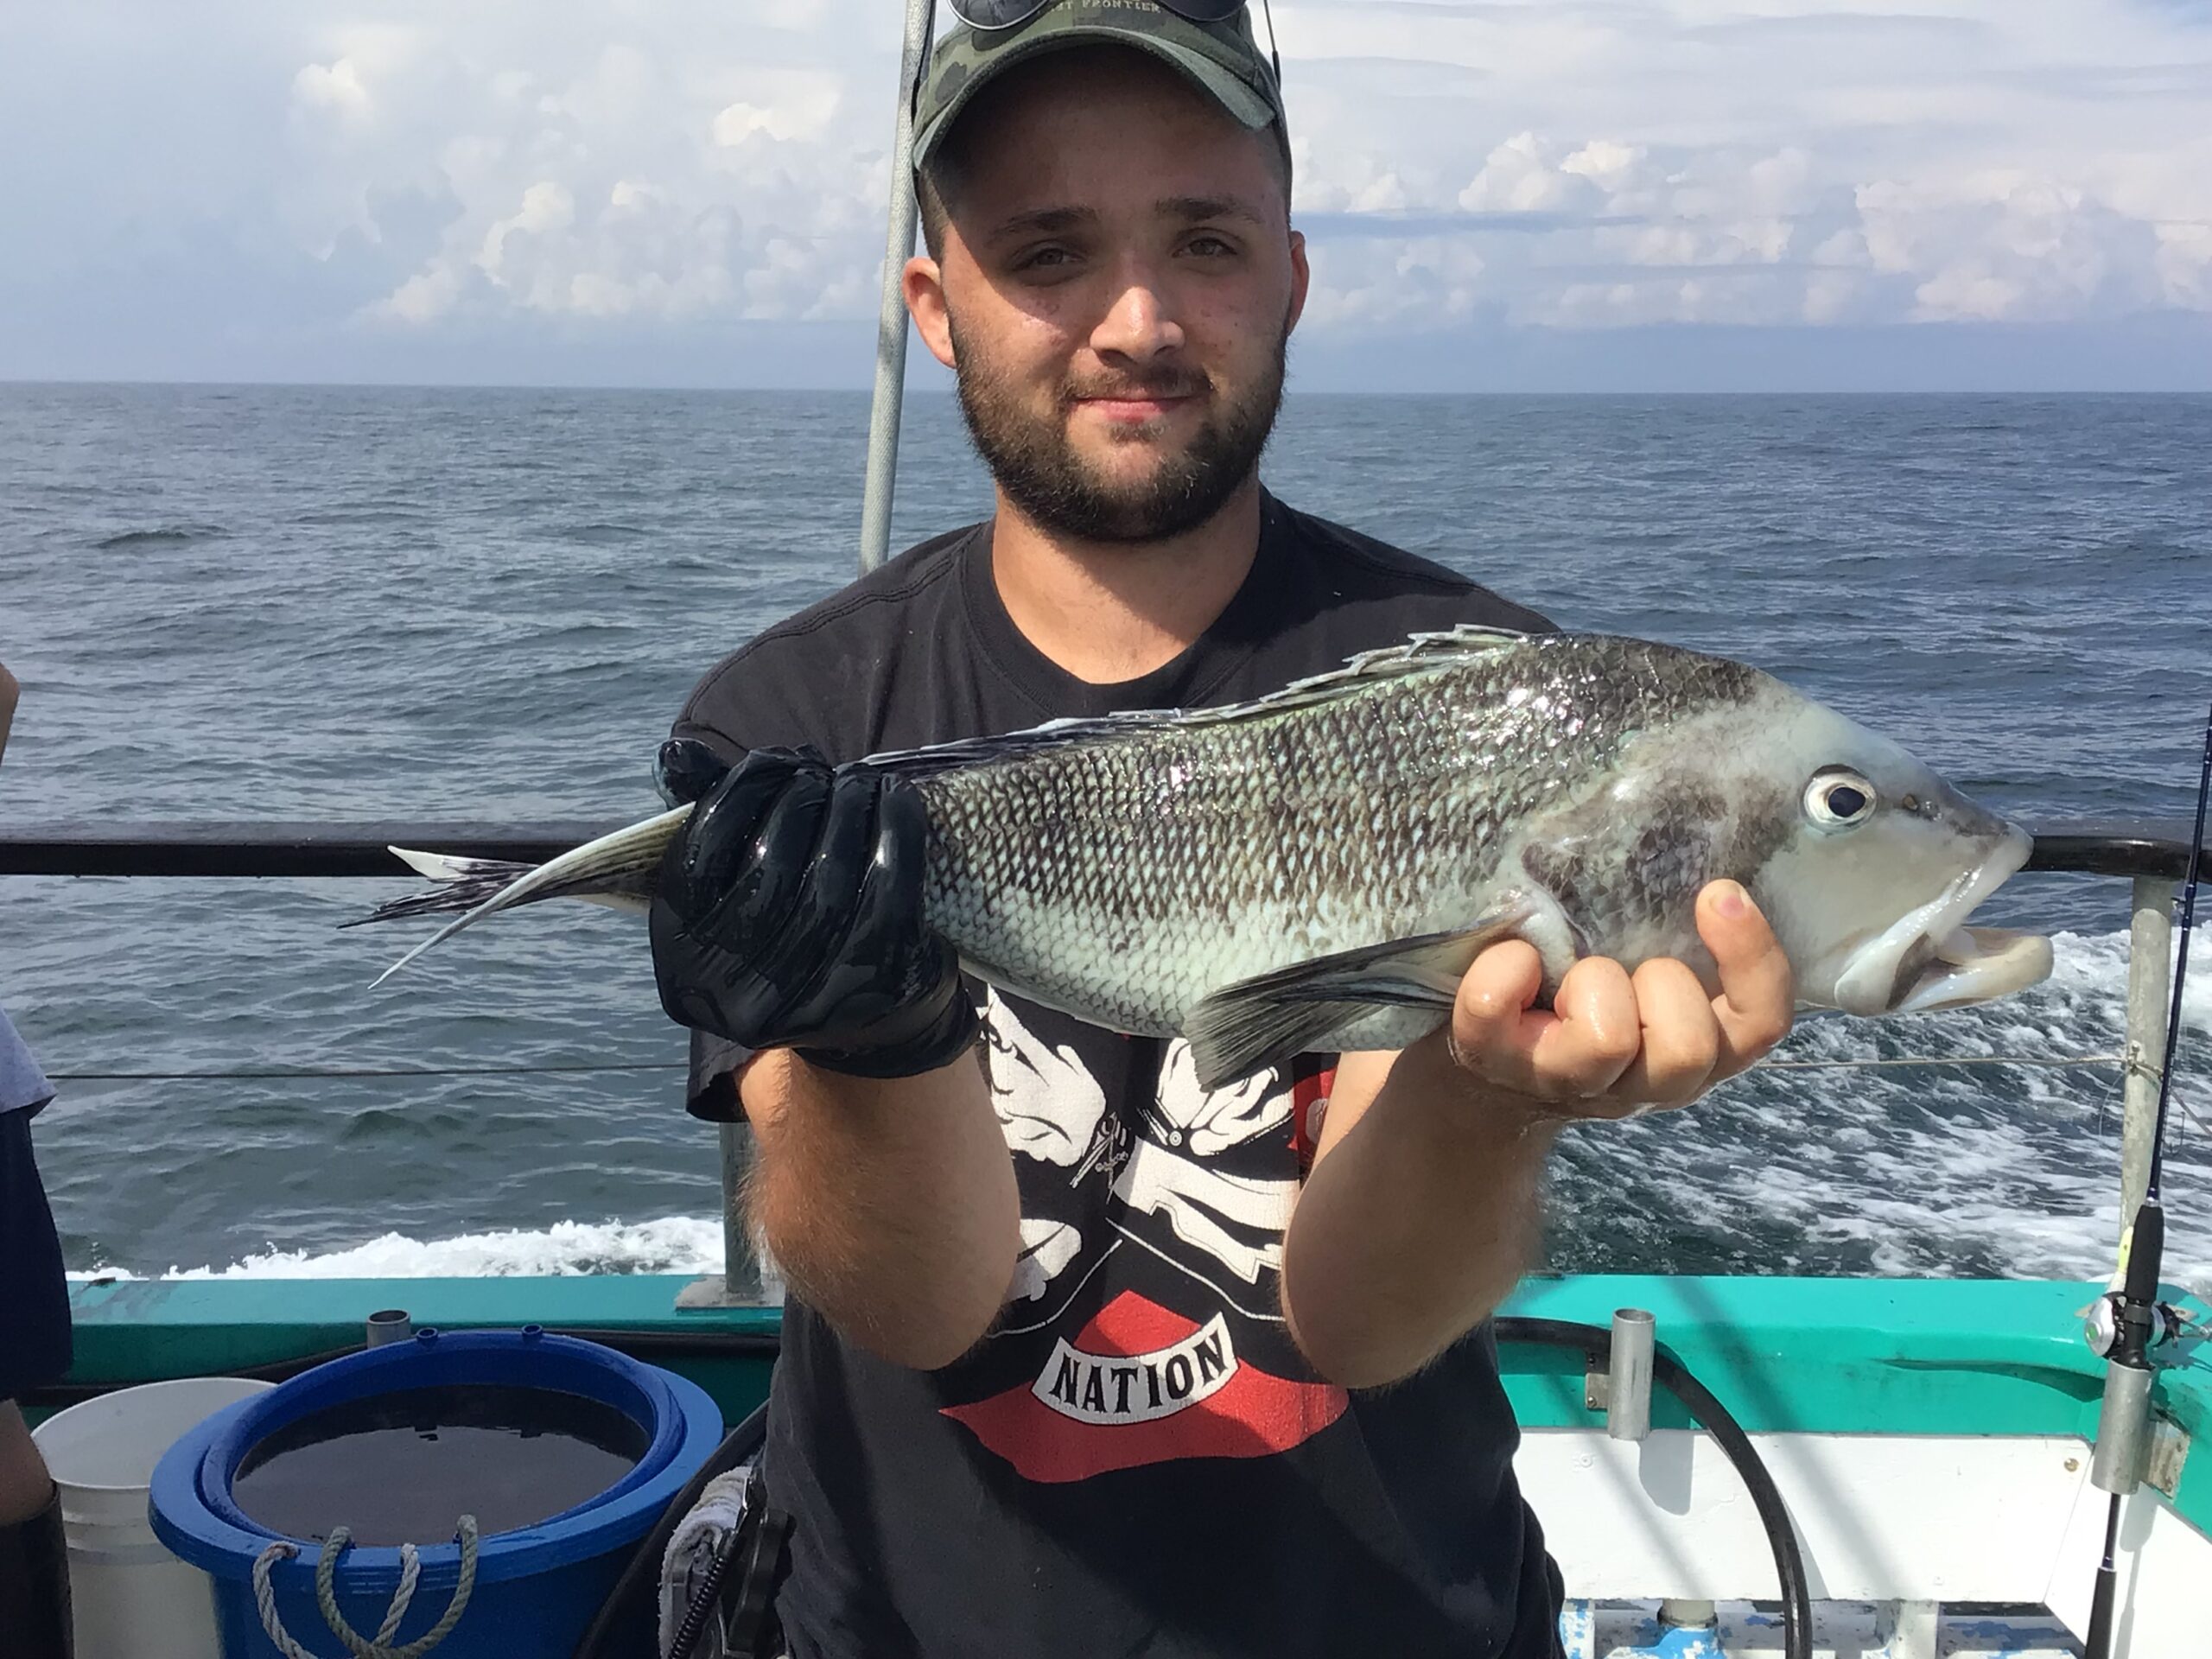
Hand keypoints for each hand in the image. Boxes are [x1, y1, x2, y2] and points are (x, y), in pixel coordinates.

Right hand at [649, 744, 977, 1077]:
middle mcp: (730, 988)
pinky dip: (897, 830)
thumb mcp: (734, 885)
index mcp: (681, 953)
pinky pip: (888, 891)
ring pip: (829, 876)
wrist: (864, 1020)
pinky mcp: (871, 989)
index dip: (743, 790)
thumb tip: (676, 752)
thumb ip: (708, 819)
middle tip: (828, 773)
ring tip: (861, 781)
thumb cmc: (789, 930)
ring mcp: (801, 999)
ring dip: (850, 807)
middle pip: (770, 863)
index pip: (702, 851)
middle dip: (803, 797)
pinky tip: (897, 800)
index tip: (779, 763)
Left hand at [1444, 880, 1793, 1125]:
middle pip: (1689, 1047)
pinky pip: (1495, 1003)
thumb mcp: (1643, 969)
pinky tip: (1513, 961)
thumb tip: (1705, 871)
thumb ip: (1675, 934)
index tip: (1716, 893)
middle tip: (1622, 971)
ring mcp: (1564, 1079)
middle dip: (1659, 983)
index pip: (1761, 1023)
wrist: (1484, 1067)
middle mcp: (1639, 1083)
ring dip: (1591, 982)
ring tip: (1567, 977)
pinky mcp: (1491, 1059)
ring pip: (1607, 1039)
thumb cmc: (1583, 998)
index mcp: (1690, 1053)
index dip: (1753, 959)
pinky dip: (1503, 965)